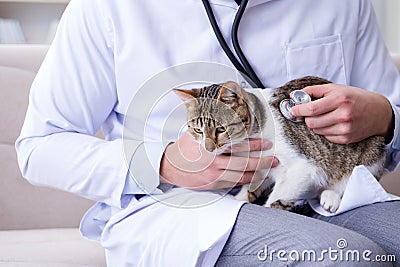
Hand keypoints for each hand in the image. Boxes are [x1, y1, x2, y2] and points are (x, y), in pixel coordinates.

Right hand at [159, 132, 277, 189]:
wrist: (170, 166)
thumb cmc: (184, 148)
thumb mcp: (195, 131)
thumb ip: (209, 122)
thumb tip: (223, 108)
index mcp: (209, 146)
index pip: (236, 145)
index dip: (253, 144)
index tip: (266, 143)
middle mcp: (212, 161)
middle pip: (242, 162)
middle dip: (261, 161)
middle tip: (274, 158)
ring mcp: (213, 174)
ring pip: (240, 175)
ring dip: (257, 172)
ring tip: (269, 167)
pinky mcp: (213, 184)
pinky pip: (233, 183)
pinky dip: (245, 180)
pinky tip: (254, 177)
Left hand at [290, 83, 393, 143]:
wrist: (378, 112)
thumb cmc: (355, 98)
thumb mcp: (335, 88)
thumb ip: (314, 91)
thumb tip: (294, 95)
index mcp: (339, 100)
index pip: (311, 109)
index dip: (298, 110)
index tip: (294, 110)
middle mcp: (343, 115)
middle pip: (311, 122)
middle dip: (307, 118)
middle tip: (310, 113)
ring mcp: (345, 129)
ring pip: (317, 131)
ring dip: (316, 125)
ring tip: (324, 117)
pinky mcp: (347, 139)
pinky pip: (325, 137)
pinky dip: (325, 131)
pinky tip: (332, 124)